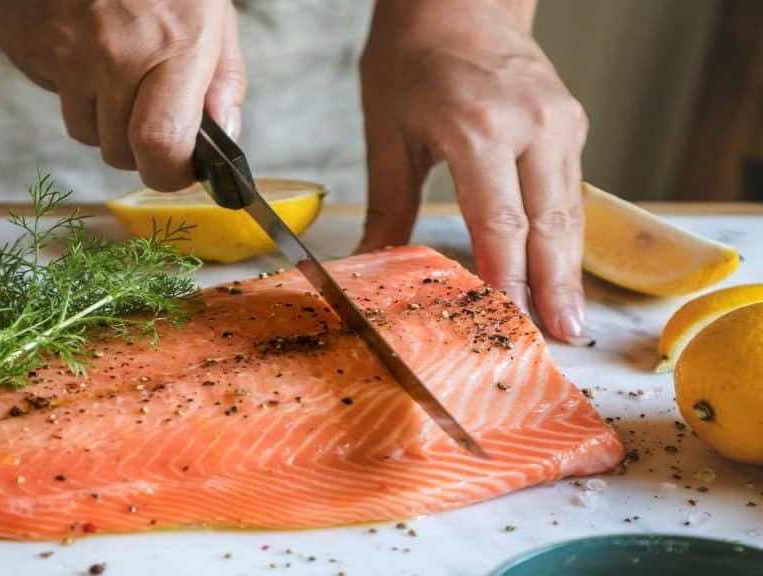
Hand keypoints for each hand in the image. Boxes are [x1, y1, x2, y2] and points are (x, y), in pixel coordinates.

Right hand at [0, 0, 245, 190]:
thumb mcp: (212, 12)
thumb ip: (223, 79)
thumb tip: (225, 138)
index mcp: (176, 46)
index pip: (160, 145)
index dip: (168, 173)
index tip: (178, 167)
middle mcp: (117, 54)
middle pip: (119, 152)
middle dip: (136, 146)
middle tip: (146, 105)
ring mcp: (66, 53)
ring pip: (82, 131)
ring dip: (100, 116)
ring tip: (112, 64)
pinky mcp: (26, 46)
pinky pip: (51, 95)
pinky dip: (67, 82)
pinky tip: (80, 41)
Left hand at [357, 0, 589, 343]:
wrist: (459, 0)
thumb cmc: (413, 58)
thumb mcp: (388, 133)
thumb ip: (388, 206)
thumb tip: (370, 264)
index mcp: (481, 128)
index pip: (501, 222)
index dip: (507, 278)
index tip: (508, 321)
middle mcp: (533, 126)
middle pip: (548, 225)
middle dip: (554, 287)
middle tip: (561, 339)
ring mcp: (560, 122)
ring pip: (569, 211)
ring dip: (569, 268)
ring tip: (569, 319)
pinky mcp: (572, 123)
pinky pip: (571, 188)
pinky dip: (566, 234)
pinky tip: (561, 270)